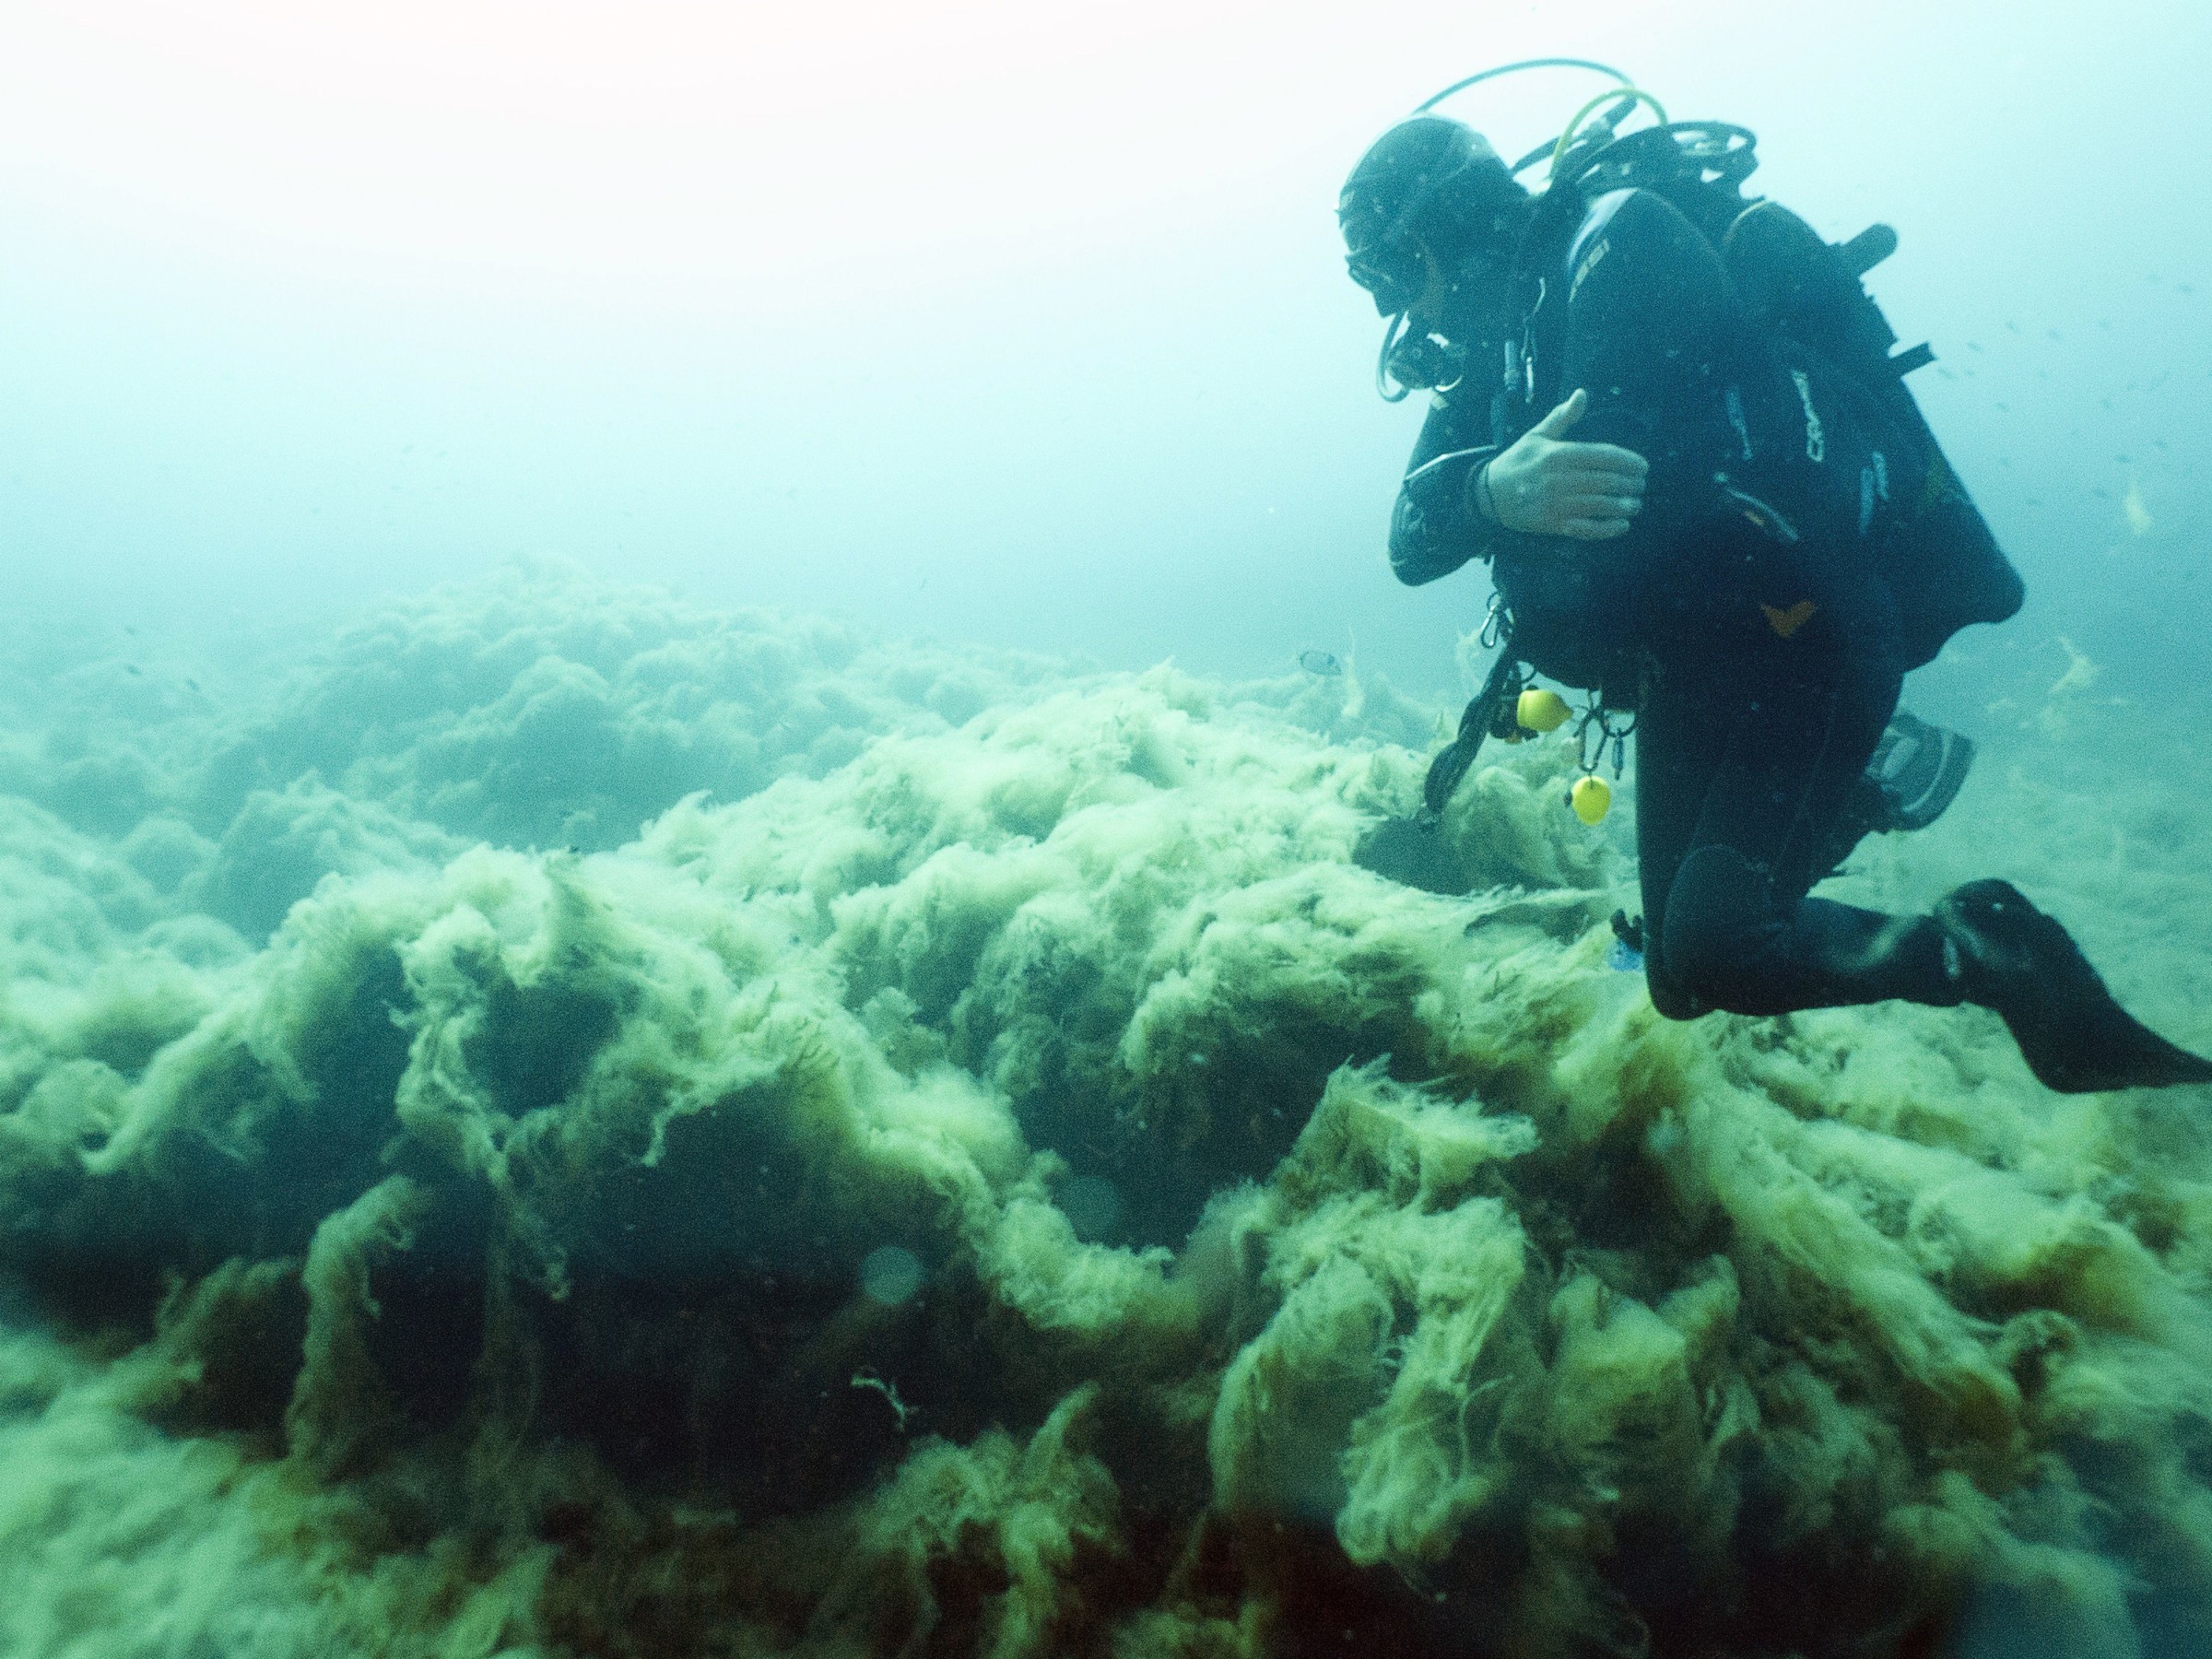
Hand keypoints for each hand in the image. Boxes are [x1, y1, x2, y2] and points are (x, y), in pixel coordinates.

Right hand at [1476, 389, 1648, 539]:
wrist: (1489, 494)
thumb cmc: (1518, 461)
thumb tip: (1582, 394)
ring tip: (1636, 504)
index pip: (1602, 455)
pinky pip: (1585, 528)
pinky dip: (1606, 529)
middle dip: (1629, 484)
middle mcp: (1559, 479)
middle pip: (1605, 482)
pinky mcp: (1552, 523)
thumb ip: (1562, 417)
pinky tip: (1622, 526)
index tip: (1643, 466)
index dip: (1627, 461)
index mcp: (1558, 455)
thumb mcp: (1537, 435)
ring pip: (1599, 506)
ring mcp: (1556, 503)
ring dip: (1623, 506)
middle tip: (1641, 485)